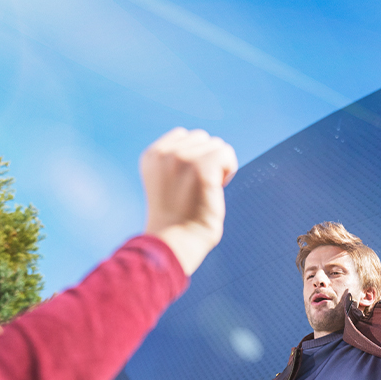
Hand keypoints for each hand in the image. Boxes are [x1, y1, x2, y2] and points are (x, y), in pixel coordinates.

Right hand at [140, 128, 238, 275]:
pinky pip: (226, 153)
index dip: (194, 157)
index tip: (189, 182)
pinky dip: (229, 170)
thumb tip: (208, 145)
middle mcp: (164, 153)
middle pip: (202, 138)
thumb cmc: (176, 221)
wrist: (174, 244)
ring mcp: (182, 158)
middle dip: (206, 160)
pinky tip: (218, 188)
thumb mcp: (167, 183)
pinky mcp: (201, 167)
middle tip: (198, 189)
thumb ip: (177, 162)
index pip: (183, 135)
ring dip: (218, 166)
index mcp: (152, 156)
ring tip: (205, 191)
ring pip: (216, 145)